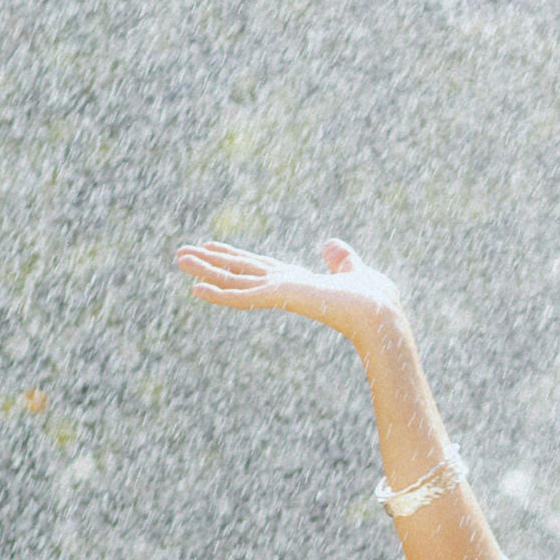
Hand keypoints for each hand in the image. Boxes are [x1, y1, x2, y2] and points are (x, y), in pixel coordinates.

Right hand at [174, 235, 409, 353]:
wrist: (381, 314)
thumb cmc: (374, 300)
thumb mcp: (356, 269)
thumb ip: (341, 258)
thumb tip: (330, 245)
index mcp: (297, 280)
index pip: (259, 266)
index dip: (234, 256)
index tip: (212, 248)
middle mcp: (284, 286)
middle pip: (239, 271)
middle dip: (210, 262)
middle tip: (180, 254)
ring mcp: (280, 293)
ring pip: (234, 281)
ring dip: (205, 271)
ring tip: (178, 259)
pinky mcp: (281, 297)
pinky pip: (243, 296)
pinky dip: (220, 293)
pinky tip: (196, 289)